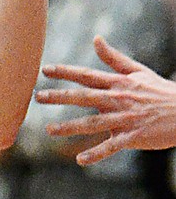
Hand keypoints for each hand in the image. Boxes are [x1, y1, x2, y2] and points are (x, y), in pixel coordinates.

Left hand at [36, 36, 175, 162]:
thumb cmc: (159, 91)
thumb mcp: (138, 71)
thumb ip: (113, 58)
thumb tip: (96, 38)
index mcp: (118, 83)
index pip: (87, 75)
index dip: (65, 72)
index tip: (44, 71)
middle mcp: (118, 99)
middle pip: (84, 97)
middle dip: (60, 97)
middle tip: (38, 97)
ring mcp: (125, 118)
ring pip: (93, 123)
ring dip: (70, 127)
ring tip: (49, 130)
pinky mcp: (133, 136)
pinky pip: (112, 146)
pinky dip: (97, 154)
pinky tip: (80, 160)